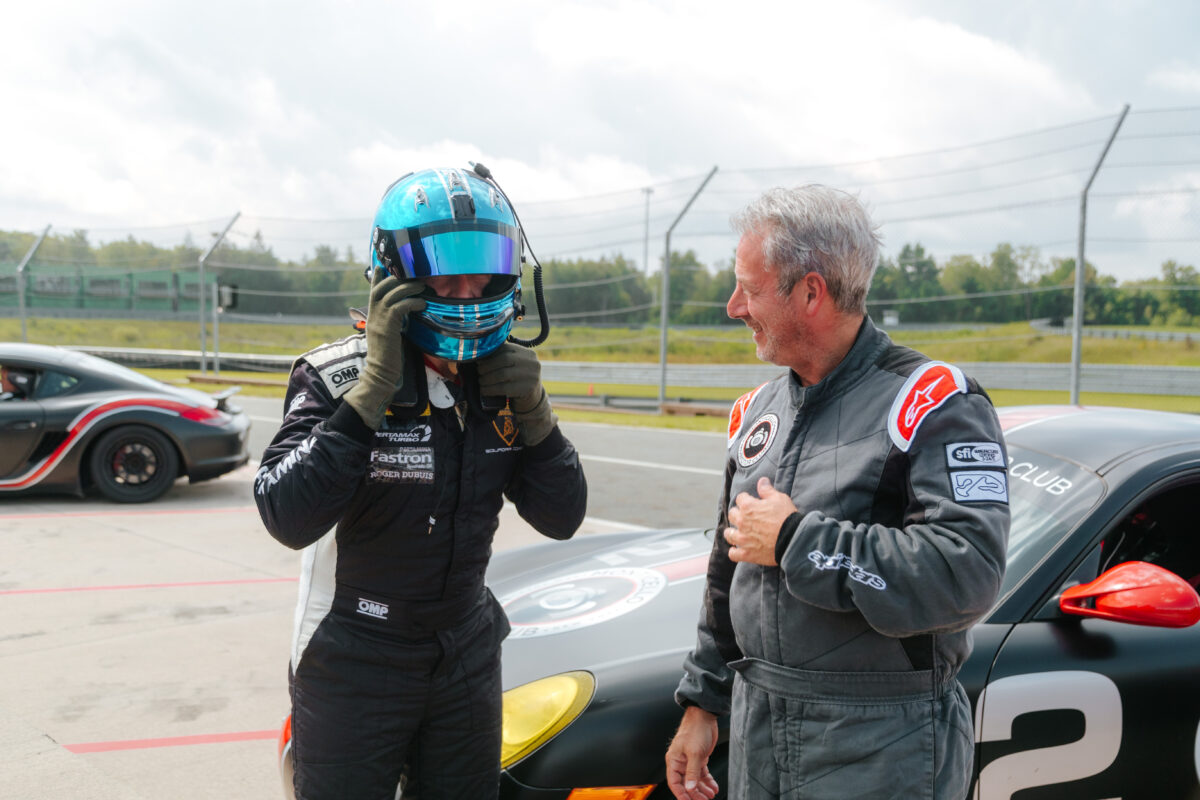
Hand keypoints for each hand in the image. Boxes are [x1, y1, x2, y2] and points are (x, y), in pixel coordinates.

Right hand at [343, 272, 425, 428]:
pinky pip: (400, 306)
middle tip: (416, 279)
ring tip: (423, 288)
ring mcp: (379, 320)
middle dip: (399, 279)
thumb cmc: (389, 356)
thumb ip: (393, 320)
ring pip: (393, 294)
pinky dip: (412, 302)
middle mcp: (373, 315)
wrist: (381, 374)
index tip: (383, 265)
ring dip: (410, 288)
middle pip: (383, 286)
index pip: (373, 290)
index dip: (378, 277)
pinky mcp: (388, 327)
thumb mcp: (389, 333)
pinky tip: (422, 304)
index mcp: (372, 315)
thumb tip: (404, 311)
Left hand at [476, 343, 556, 444]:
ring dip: (487, 378)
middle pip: (505, 359)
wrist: (532, 401)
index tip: (480, 361)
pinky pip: (504, 388)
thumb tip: (481, 356)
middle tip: (479, 372)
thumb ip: (504, 359)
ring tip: (481, 381)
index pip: (506, 348)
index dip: (491, 354)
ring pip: (503, 374)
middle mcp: (532, 363)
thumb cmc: (519, 381)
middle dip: (488, 366)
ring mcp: (532, 376)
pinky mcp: (527, 389)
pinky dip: (491, 389)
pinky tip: (484, 391)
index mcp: (528, 354)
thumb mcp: (516, 367)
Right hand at [665, 706, 719, 799]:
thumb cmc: (695, 729)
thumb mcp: (694, 753)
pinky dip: (708, 781)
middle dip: (695, 793)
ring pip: (695, 780)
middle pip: (686, 783)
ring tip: (710, 794)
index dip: (681, 794)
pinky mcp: (699, 758)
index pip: (674, 783)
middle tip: (704, 799)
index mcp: (674, 760)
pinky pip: (702, 774)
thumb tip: (689, 788)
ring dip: (702, 788)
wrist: (705, 716)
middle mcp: (680, 762)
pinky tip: (713, 786)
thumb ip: (692, 772)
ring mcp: (690, 761)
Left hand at [724, 477, 796, 565]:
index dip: (747, 499)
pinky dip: (735, 551)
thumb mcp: (780, 499)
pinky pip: (733, 554)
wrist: (793, 540)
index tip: (752, 502)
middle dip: (738, 514)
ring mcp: (742, 539)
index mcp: (748, 507)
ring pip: (729, 534)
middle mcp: (742, 522)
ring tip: (739, 532)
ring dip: (733, 532)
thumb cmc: (787, 518)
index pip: (740, 498)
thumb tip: (762, 481)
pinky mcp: (746, 554)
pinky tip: (739, 549)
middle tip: (746, 517)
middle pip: (732, 514)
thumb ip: (767, 490)